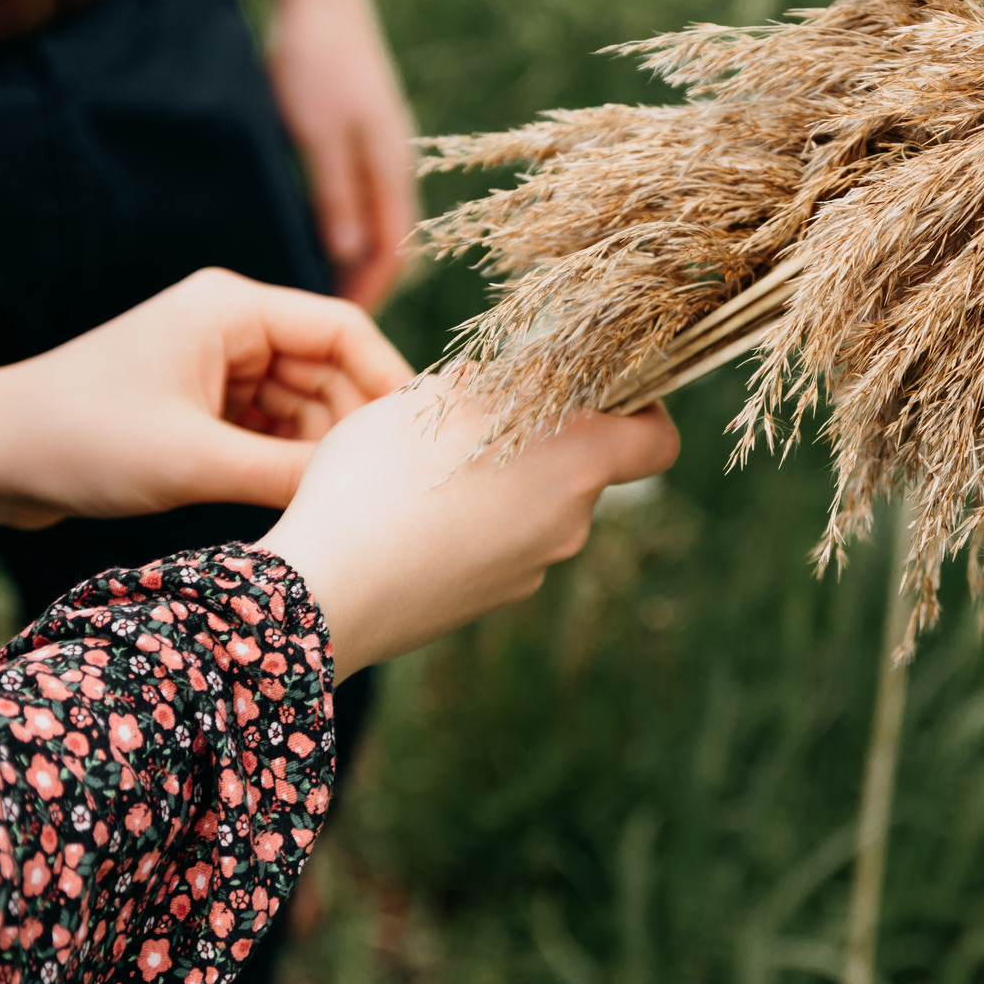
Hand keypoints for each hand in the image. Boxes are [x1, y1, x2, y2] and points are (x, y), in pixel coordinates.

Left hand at [0, 269, 417, 538]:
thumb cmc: (78, 440)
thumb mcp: (193, 463)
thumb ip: (287, 475)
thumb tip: (365, 496)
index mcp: (232, 308)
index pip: (343, 329)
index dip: (387, 382)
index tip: (413, 441)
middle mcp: (230, 326)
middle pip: (328, 369)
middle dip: (351, 426)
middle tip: (378, 488)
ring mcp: (213, 365)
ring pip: (300, 405)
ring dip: (315, 450)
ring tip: (335, 502)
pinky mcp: (196, 404)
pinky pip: (266, 428)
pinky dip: (282, 461)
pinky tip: (294, 500)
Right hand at [255, 377, 679, 677]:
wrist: (325, 593)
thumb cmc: (379, 478)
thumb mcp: (435, 398)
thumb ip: (497, 385)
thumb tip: (520, 381)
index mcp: (576, 460)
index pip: (658, 442)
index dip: (644, 413)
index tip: (605, 395)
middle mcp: (570, 520)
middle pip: (583, 469)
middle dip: (541, 442)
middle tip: (472, 422)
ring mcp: (533, 569)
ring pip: (535, 507)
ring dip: (500, 484)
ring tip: (423, 471)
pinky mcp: (493, 601)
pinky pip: (499, 547)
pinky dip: (472, 528)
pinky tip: (412, 517)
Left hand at [266, 0, 417, 308]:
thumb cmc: (314, 61)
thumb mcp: (317, 135)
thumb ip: (335, 195)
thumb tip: (350, 255)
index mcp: (391, 168)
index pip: (393, 251)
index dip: (371, 293)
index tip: (345, 331)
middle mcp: (395, 163)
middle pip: (392, 243)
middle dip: (368, 283)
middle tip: (333, 323)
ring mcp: (382, 147)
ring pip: (379, 220)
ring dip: (358, 256)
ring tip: (323, 286)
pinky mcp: (364, 134)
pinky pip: (366, 198)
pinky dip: (350, 227)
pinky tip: (321, 234)